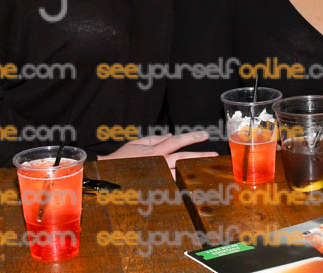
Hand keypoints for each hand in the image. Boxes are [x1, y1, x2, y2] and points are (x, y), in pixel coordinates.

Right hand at [98, 131, 217, 178]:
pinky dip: (182, 183)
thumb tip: (170, 135)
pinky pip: (172, 185)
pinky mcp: (155, 187)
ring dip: (194, 171)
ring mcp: (157, 176)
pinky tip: (193, 183)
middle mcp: (158, 163)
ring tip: (208, 169)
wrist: (107, 176)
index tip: (205, 135)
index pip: (177, 141)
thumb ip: (154, 139)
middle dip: (200, 156)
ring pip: (181, 173)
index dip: (192, 137)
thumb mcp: (136, 143)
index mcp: (155, 150)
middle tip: (214, 155)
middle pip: (183, 158)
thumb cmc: (121, 158)